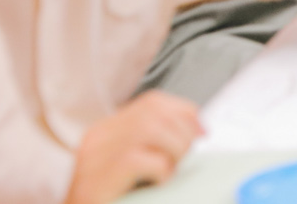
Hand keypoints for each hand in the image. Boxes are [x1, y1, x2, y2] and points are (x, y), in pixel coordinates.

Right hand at [66, 92, 202, 203]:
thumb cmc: (109, 197)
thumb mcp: (131, 165)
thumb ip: (155, 144)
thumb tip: (197, 131)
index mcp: (107, 129)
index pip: (152, 102)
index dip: (184, 112)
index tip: (200, 131)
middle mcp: (100, 136)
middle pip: (156, 113)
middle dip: (183, 131)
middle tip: (185, 156)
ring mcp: (97, 154)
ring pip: (152, 130)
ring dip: (175, 149)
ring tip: (172, 169)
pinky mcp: (100, 175)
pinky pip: (141, 160)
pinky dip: (161, 169)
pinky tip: (159, 182)